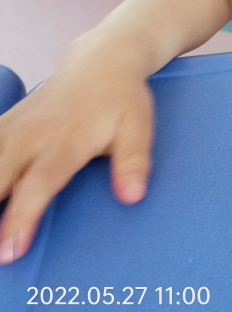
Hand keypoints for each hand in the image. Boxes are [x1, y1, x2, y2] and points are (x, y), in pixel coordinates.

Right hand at [0, 51, 153, 262]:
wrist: (101, 61)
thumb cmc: (121, 100)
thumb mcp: (138, 128)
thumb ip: (134, 162)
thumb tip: (133, 196)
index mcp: (65, 143)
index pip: (38, 186)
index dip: (21, 219)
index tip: (9, 251)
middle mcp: (32, 137)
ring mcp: (13, 129)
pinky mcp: (3, 124)